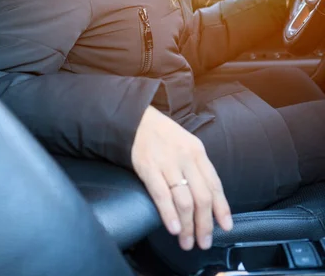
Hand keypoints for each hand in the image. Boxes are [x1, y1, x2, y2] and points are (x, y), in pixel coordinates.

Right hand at [131, 106, 232, 250]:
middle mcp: (185, 158)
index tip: (226, 227)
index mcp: (198, 153)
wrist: (137, 121)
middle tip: (204, 242)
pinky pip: (162, 195)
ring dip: (188, 227)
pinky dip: (169, 214)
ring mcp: (167, 164)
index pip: (214, 184)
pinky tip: (174, 228)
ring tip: (187, 242)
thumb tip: (209, 199)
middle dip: (205, 224)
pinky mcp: (148, 168)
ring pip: (184, 201)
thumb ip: (198, 168)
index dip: (221, 208)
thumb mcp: (188, 145)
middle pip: (202, 197)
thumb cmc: (164, 136)